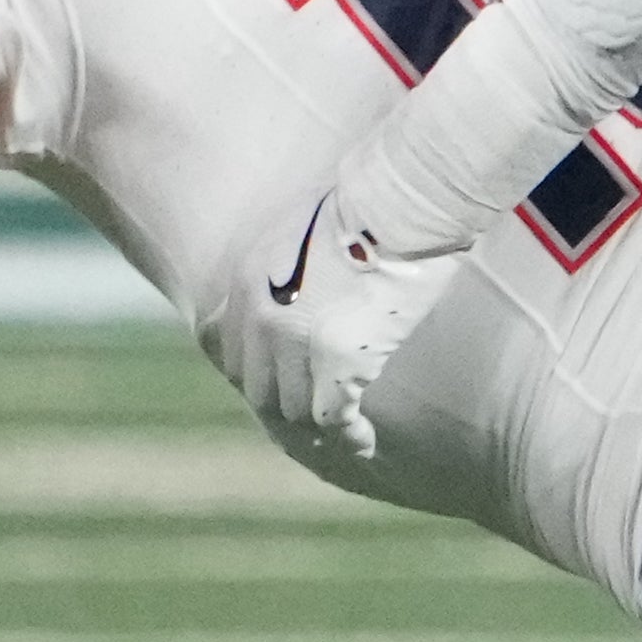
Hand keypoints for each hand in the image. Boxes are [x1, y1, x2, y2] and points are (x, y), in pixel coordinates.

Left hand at [233, 189, 461, 462]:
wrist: (403, 197)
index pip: (237, 355)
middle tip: (314, 431)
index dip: (265, 381)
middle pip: (261, 390)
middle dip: (286, 414)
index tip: (290, 394)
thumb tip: (323, 277)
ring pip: (295, 410)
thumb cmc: (377, 200)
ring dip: (317, 432)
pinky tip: (366, 443)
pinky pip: (334, 418)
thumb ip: (300, 263)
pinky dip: (349, 436)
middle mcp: (259, 318)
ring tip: (344, 444)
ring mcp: (295, 342)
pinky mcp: (337, 360)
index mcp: (248, 282)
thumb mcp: (311, 228)